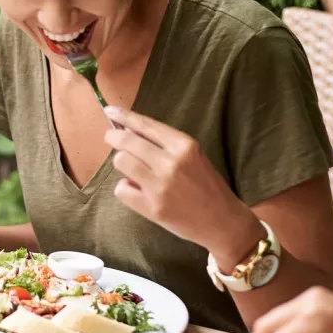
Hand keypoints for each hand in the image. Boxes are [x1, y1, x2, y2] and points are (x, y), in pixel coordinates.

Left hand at [104, 106, 261, 263]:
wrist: (222, 221)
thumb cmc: (206, 186)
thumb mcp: (193, 156)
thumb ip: (165, 144)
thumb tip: (130, 130)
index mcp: (184, 146)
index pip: (146, 125)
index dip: (124, 116)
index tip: (110, 110)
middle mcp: (171, 162)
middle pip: (127, 142)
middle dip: (114, 137)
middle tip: (110, 138)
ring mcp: (160, 186)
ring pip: (121, 162)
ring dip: (122, 164)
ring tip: (132, 170)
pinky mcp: (152, 207)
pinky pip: (121, 189)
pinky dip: (126, 189)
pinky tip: (138, 192)